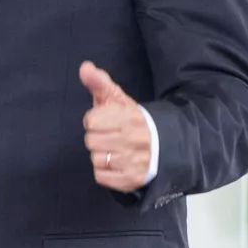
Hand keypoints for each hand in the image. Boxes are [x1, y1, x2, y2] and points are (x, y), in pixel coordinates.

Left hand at [80, 61, 151, 192]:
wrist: (161, 143)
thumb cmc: (131, 119)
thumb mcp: (117, 98)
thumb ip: (99, 81)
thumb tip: (85, 67)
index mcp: (127, 117)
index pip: (91, 121)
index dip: (95, 121)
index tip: (106, 121)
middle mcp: (132, 139)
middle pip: (91, 141)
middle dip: (98, 138)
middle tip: (111, 137)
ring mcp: (133, 161)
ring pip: (96, 159)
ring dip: (101, 156)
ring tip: (115, 150)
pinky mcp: (132, 179)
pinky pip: (101, 177)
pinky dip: (105, 172)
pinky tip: (116, 164)